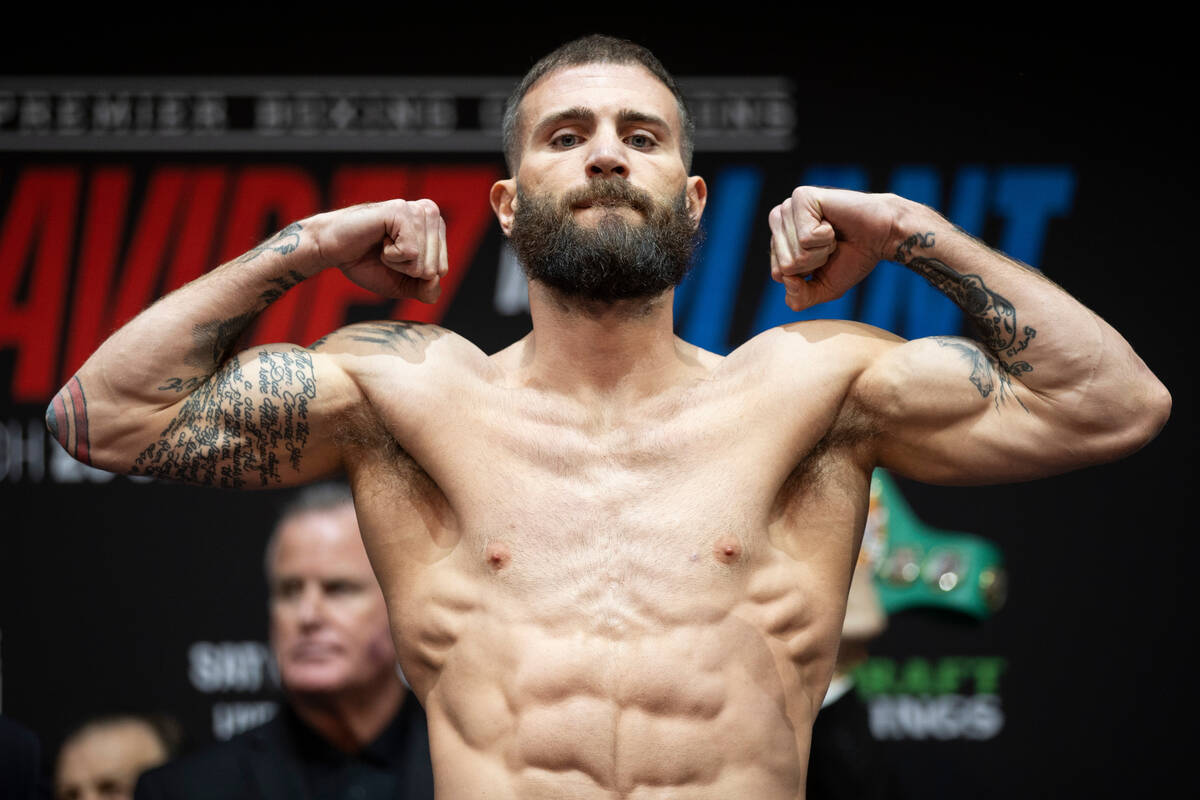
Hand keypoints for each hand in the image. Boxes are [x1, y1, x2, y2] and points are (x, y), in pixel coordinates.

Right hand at [316, 199, 447, 302]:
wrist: (332, 250)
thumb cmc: (367, 264)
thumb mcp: (405, 285)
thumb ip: (428, 290)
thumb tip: (435, 279)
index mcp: (435, 228)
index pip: (442, 270)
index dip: (414, 276)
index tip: (395, 258)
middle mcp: (430, 214)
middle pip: (436, 268)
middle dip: (407, 270)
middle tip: (387, 252)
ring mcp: (416, 210)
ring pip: (424, 262)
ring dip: (397, 262)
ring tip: (382, 245)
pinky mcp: (401, 211)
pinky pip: (411, 252)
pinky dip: (391, 255)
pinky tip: (379, 240)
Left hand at [768, 187, 902, 311]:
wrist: (882, 236)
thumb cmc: (852, 258)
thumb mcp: (822, 289)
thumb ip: (798, 298)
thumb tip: (786, 278)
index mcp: (778, 240)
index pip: (778, 274)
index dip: (807, 275)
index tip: (824, 257)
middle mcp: (779, 221)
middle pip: (785, 265)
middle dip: (815, 262)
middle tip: (831, 245)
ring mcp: (788, 207)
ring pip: (795, 252)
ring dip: (822, 250)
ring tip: (832, 234)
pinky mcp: (801, 197)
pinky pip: (805, 237)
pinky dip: (826, 237)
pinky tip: (832, 223)